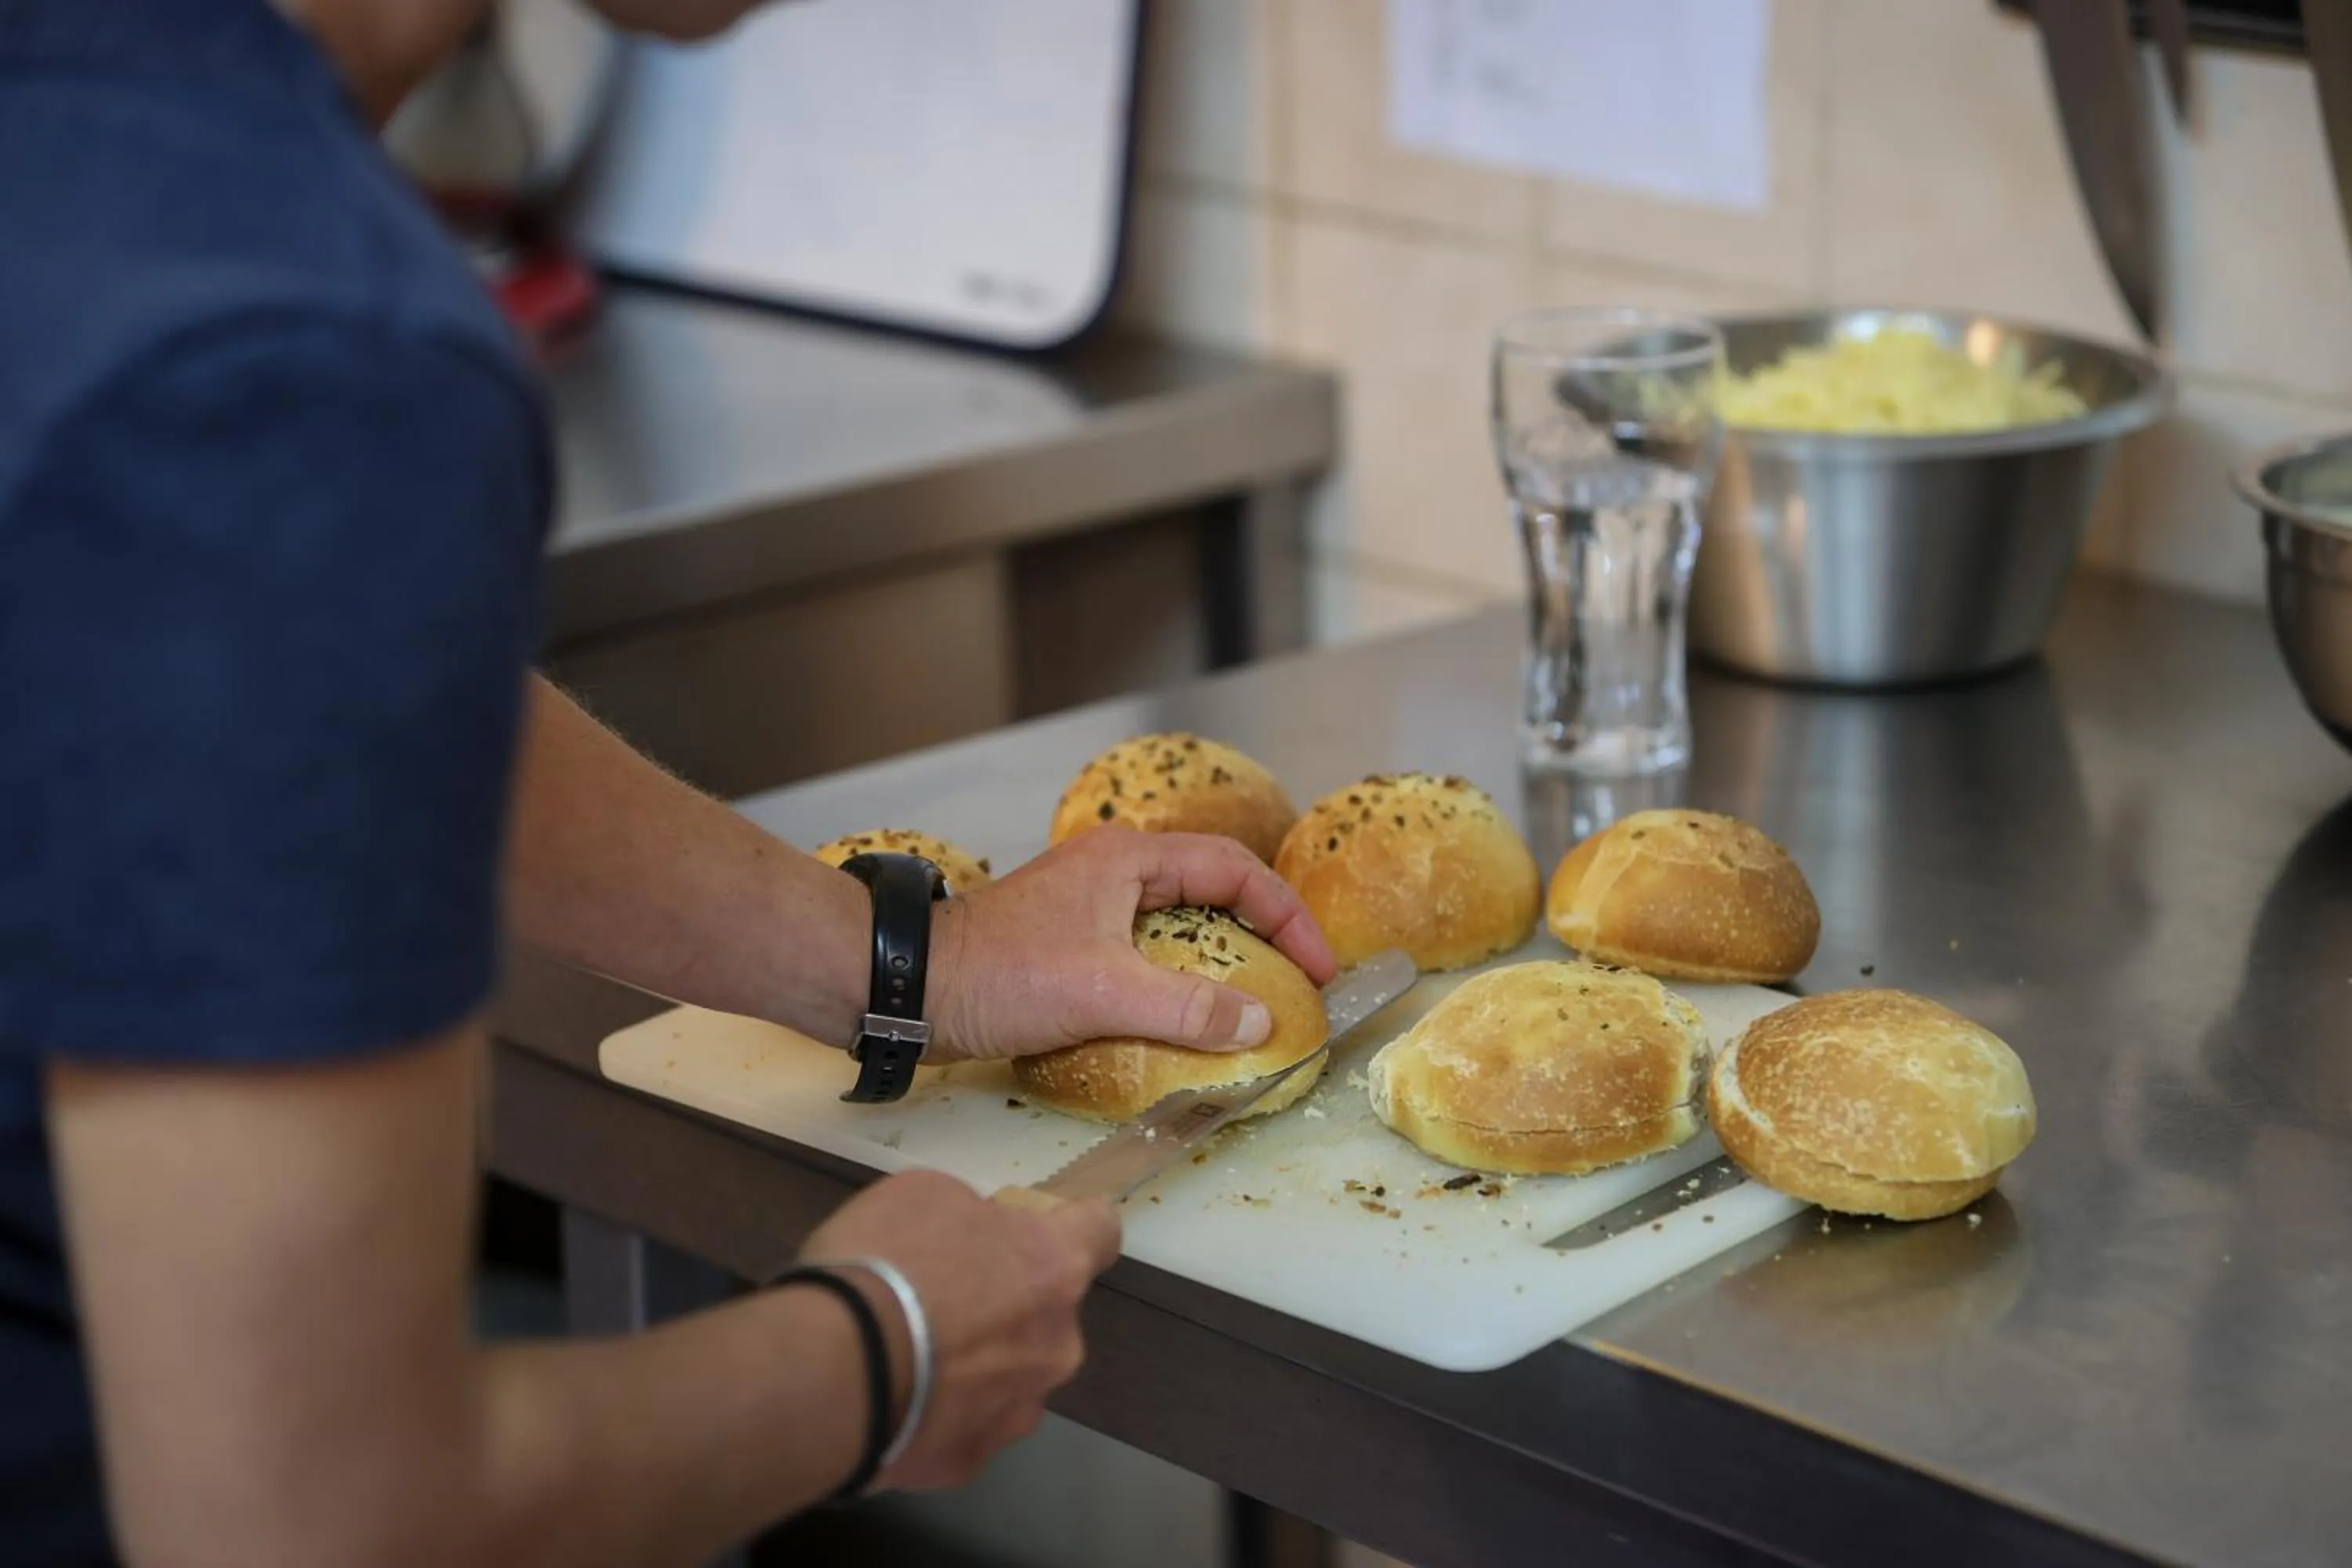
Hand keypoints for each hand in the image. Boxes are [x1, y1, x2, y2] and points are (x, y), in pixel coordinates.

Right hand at [799, 1171, 1120, 1490]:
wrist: (831, 1368)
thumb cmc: (882, 1261)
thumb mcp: (924, 1194)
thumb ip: (972, 1216)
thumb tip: (979, 1238)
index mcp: (1053, 1267)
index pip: (1100, 1232)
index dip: (1074, 1225)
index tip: (1042, 1228)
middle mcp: (1057, 1344)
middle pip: (1049, 1315)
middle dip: (1009, 1306)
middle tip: (942, 1301)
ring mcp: (1019, 1410)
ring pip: (1014, 1377)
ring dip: (980, 1366)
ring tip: (911, 1361)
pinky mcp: (974, 1460)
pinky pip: (969, 1426)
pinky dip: (942, 1414)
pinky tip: (896, 1402)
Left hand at [924, 826, 1337, 1062]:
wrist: (907, 987)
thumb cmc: (998, 975)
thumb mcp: (1104, 992)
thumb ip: (1188, 1008)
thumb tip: (1260, 1023)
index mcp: (1128, 859)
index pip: (1235, 871)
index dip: (1287, 917)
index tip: (1318, 969)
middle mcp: (1113, 871)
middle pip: (1212, 891)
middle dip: (1262, 935)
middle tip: (1296, 985)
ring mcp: (1088, 907)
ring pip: (1178, 925)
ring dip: (1219, 961)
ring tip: (1253, 1006)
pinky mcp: (1068, 945)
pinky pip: (1145, 955)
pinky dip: (1178, 982)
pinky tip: (1188, 1022)